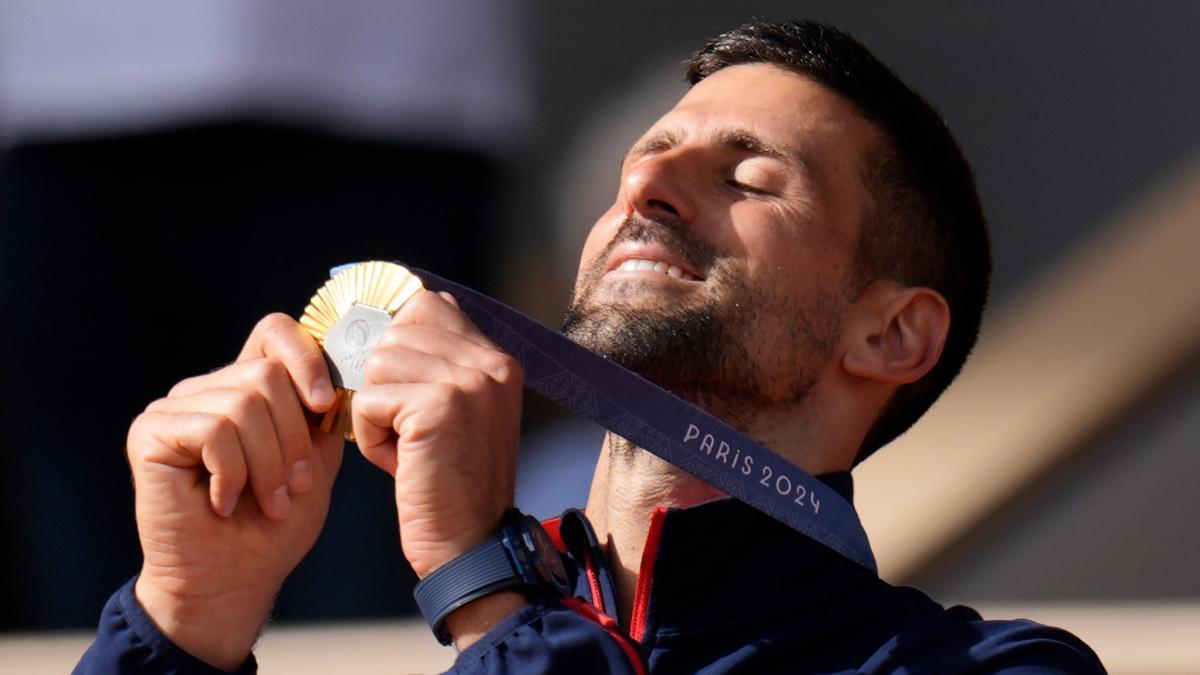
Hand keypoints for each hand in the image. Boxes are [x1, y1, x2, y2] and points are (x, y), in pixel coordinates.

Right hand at [127, 313, 342, 669]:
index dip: (307, 358)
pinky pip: (213, 430)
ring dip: (267, 464)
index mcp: (248, 387)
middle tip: (292, 488)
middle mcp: (208, 389)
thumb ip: (322, 413)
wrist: (234, 580)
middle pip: (268, 374)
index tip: (325, 405)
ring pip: (244, 404)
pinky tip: (223, 501)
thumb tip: (341, 372)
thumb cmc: (275, 526)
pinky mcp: (149, 432)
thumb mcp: (316, 460)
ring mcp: (175, 407)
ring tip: (265, 501)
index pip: (276, 332)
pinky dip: (233, 473)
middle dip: (293, 439)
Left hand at [353, 291, 522, 579]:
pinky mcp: (440, 405)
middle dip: (382, 381)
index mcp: (498, 360)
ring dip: (375, 409)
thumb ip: (438, 365)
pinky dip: (370, 436)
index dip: (396, 338)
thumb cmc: (450, 483)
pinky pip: (369, 399)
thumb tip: (388, 317)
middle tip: (404, 428)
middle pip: (394, 332)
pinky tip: (399, 462)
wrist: (470, 544)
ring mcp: (470, 381)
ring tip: (404, 446)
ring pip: (377, 363)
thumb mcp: (458, 413)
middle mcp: (491, 362)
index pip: (428, 304)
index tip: (396, 382)